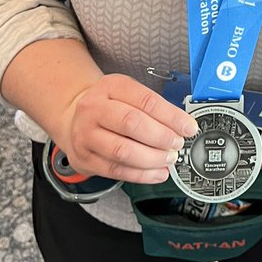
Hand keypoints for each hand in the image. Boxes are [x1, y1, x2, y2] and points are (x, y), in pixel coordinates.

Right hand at [57, 74, 198, 184]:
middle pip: (132, 124)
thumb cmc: (108, 105)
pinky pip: (116, 171)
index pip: (146, 101)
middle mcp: (94, 108)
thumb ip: (152, 108)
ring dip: (152, 158)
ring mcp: (85, 134)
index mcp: (111, 86)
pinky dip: (141, 175)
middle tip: (177, 144)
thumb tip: (182, 126)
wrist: (72, 116)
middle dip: (161, 137)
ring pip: (123, 151)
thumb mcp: (127, 93)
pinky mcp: (84, 158)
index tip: (188, 127)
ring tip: (169, 159)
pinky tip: (157, 173)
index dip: (171, 116)